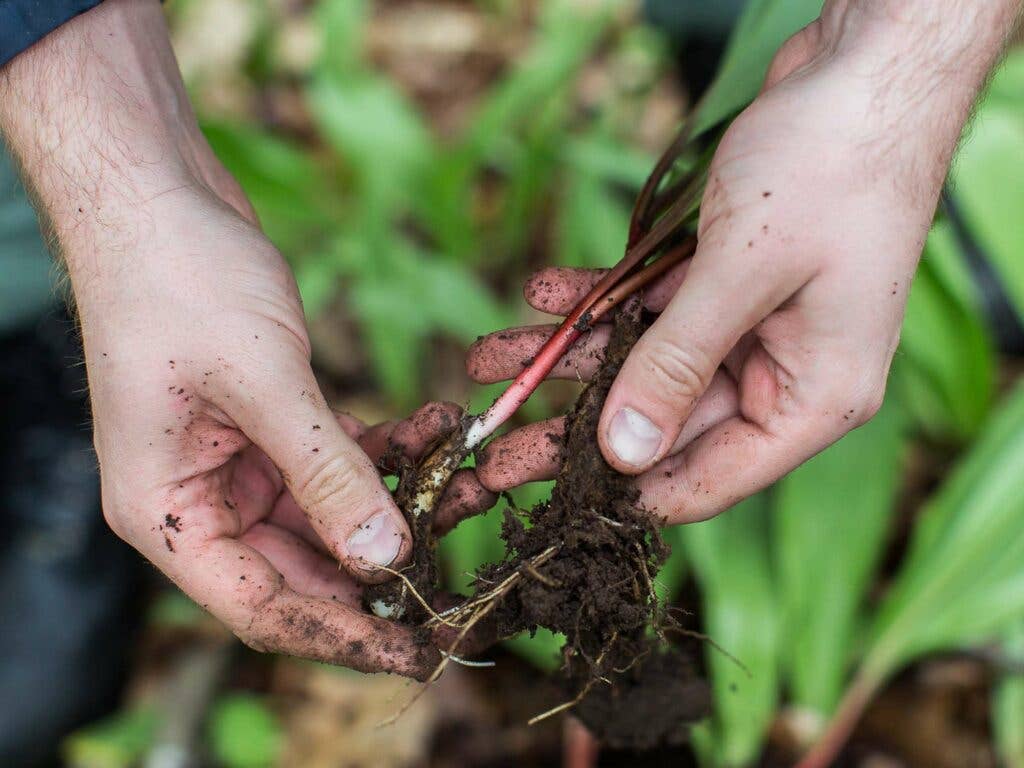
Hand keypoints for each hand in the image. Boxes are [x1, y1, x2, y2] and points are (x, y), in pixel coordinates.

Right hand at [0, 0, 495, 676]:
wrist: (157, 197)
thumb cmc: (177, 281)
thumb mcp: (263, 382)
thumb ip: (326, 475)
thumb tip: (385, 558)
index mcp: (169, 516)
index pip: (266, 610)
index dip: (347, 637)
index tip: (423, 650)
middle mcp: (200, 504)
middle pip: (307, 570)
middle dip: (389, 560)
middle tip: (466, 554)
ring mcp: (236, 465)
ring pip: (334, 514)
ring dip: (400, 494)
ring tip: (465, 469)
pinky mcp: (269, 427)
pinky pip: (340, 462)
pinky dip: (388, 449)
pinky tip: (437, 424)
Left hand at [466, 0, 1014, 522]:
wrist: (862, 68)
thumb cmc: (830, 167)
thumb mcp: (744, 272)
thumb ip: (678, 364)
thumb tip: (623, 451)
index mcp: (813, 399)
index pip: (709, 480)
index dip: (627, 491)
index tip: (552, 501)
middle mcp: (783, 373)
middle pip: (663, 423)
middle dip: (573, 427)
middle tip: (493, 451)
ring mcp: (753, 325)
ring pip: (644, 361)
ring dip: (569, 353)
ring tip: (488, 357)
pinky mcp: (726, 281)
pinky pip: (651, 304)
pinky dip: (601, 297)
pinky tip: (545, 293)